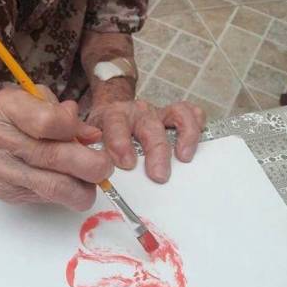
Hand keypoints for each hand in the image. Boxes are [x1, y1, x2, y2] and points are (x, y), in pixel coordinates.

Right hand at [0, 86, 112, 209]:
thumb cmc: (16, 118)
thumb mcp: (40, 102)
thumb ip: (68, 117)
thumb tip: (92, 136)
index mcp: (7, 106)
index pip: (48, 121)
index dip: (74, 129)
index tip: (88, 135)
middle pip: (54, 157)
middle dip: (90, 165)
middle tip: (104, 167)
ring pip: (52, 186)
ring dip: (81, 189)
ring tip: (92, 183)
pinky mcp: (3, 192)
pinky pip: (43, 198)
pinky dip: (64, 195)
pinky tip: (69, 185)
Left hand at [87, 99, 205, 182]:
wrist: (111, 111)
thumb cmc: (102, 133)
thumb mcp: (89, 140)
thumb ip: (90, 153)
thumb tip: (91, 176)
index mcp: (113, 115)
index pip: (116, 124)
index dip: (121, 142)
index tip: (126, 163)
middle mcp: (138, 112)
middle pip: (150, 126)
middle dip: (156, 151)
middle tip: (159, 175)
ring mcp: (158, 113)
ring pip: (177, 114)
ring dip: (184, 135)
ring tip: (184, 157)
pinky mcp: (173, 116)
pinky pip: (191, 113)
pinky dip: (197, 125)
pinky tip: (197, 143)